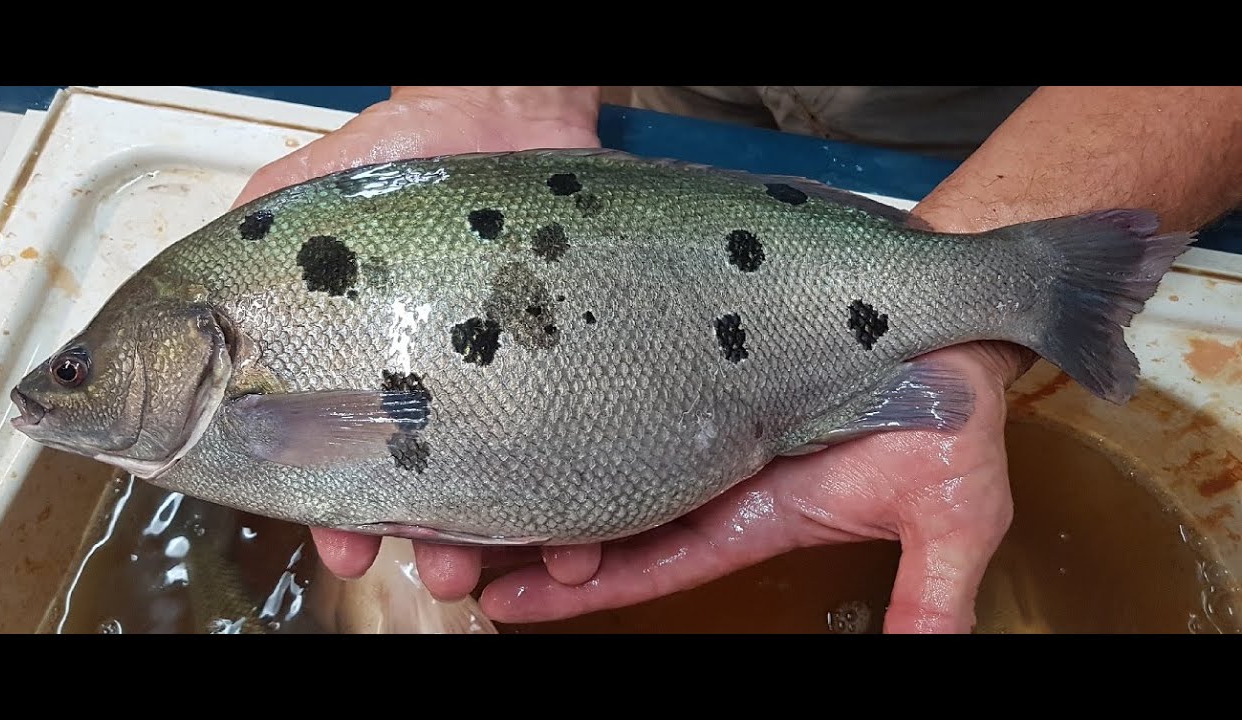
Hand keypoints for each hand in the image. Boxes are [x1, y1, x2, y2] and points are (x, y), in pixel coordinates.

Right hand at [229, 86, 602, 581]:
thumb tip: (174, 321)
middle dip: (426, 538)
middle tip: (437, 565)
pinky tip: (574, 538)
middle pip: (427, 488)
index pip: (343, 459)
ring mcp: (504, 380)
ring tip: (494, 559)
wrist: (503, 114)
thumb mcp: (295, 202)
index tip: (347, 544)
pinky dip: (572, 504)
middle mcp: (434, 383)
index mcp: (362, 366)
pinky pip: (571, 447)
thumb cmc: (400, 155)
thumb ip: (239, 260)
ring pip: (500, 485)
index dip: (338, 512)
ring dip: (495, 538)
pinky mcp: (564, 368)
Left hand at [467, 339, 1031, 632]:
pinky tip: (522, 412)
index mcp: (756, 510)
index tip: (509, 606)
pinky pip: (626, 386)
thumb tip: (923, 659)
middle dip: (535, 542)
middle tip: (453, 557)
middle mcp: (717, 464)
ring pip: (603, 453)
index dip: (583, 589)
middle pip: (606, 515)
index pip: (651, 562)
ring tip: (462, 499)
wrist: (960, 316)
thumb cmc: (956, 413)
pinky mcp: (709, 353)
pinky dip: (578, 408)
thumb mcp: (953, 521)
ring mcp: (708, 408)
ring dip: (540, 479)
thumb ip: (927, 600)